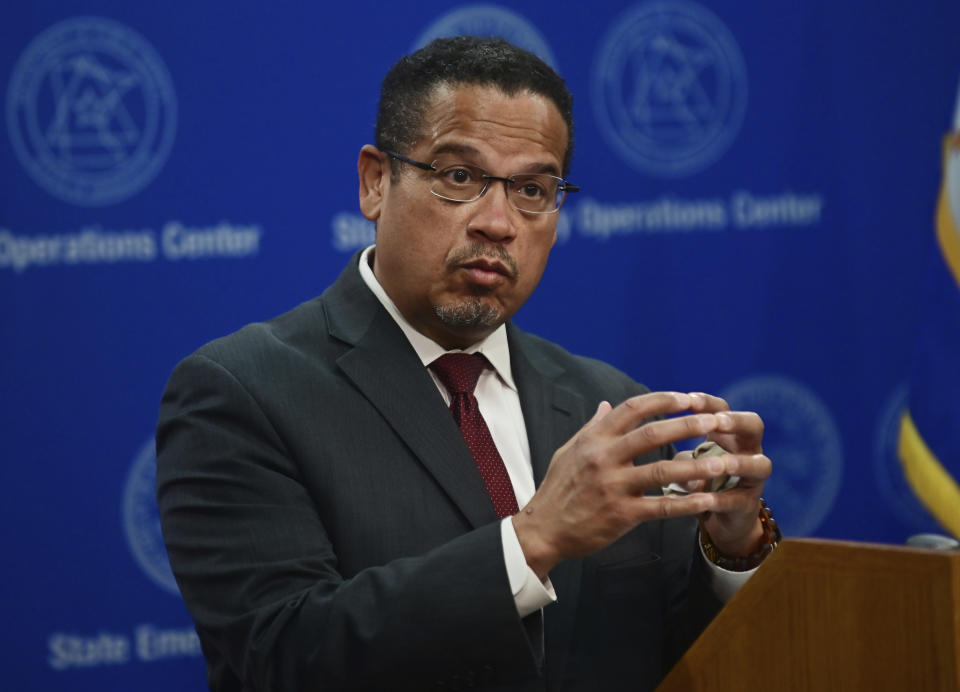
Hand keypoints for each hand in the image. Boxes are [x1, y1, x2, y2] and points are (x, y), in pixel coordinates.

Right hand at [512, 391, 761, 579]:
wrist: (543, 529)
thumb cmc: (557, 489)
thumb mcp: (569, 450)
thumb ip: (592, 427)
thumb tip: (607, 404)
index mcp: (594, 439)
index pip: (632, 409)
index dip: (663, 400)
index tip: (688, 398)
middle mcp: (603, 458)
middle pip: (651, 434)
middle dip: (687, 425)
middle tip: (716, 421)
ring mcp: (613, 486)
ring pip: (661, 471)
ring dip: (695, 465)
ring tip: (723, 461)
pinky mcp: (621, 514)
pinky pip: (660, 507)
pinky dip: (686, 503)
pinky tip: (708, 500)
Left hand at [685, 392, 770, 557]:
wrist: (719, 518)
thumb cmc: (702, 481)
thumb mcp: (688, 463)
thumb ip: (681, 455)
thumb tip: (665, 456)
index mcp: (728, 435)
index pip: (723, 409)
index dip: (708, 403)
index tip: (689, 400)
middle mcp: (747, 451)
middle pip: (754, 426)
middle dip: (736, 421)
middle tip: (717, 422)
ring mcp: (752, 478)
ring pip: (759, 465)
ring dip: (740, 463)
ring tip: (723, 464)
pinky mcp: (748, 505)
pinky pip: (738, 501)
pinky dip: (721, 500)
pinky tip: (706, 500)